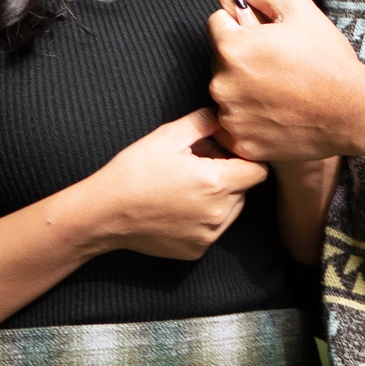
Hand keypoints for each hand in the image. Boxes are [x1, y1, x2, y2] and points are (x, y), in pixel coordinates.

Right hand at [71, 108, 269, 259]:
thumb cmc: (135, 170)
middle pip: (245, 190)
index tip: (227, 152)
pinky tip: (178, 206)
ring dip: (221, 197)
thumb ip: (204, 122)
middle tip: (200, 165)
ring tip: (188, 185)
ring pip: (232, 211)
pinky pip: (214, 230)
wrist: (105, 213)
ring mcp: (208, 235)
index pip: (259, 170)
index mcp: (217, 182)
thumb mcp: (168, 136)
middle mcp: (219, 213)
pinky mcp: (196, 251)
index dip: (246, 158)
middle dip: (230, 175)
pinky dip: (205, 218)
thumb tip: (225, 115)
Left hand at [206, 0, 364, 163]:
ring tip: (281, 89)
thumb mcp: (298, 10)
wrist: (353, 113)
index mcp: (232, 47)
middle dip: (243, 56)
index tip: (266, 37)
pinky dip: (250, 118)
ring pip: (227, 91)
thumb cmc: (328, 60)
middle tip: (279, 63)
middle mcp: (222, 84)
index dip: (243, 25)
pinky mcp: (242, 142)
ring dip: (244, 87)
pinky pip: (235, 123)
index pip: (218, 23)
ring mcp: (230, 118)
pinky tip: (277, 113)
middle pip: (221, 58)